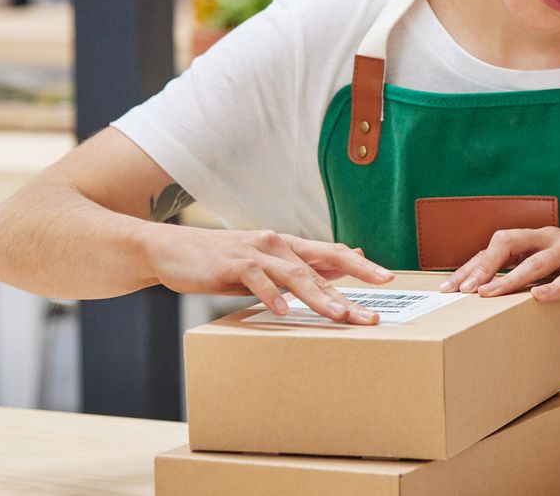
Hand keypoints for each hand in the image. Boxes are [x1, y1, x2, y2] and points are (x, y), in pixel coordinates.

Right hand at [142, 224, 394, 323]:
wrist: (170, 251)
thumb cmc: (222, 262)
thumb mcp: (266, 262)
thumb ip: (304, 263)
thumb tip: (347, 260)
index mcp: (288, 245)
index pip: (333, 253)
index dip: (361, 266)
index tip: (389, 279)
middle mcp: (276, 244)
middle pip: (321, 265)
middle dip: (350, 290)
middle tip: (370, 314)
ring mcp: (254, 252)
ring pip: (294, 274)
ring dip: (319, 297)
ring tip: (339, 316)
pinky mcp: (231, 264)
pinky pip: (256, 280)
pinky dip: (270, 295)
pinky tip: (282, 312)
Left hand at [439, 227, 559, 305]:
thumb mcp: (554, 270)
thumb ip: (527, 275)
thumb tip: (489, 292)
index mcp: (539, 238)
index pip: (497, 246)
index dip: (472, 265)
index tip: (450, 287)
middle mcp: (552, 238)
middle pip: (510, 242)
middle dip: (484, 266)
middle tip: (464, 290)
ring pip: (537, 261)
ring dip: (511, 278)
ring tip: (489, 294)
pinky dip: (554, 288)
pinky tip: (538, 298)